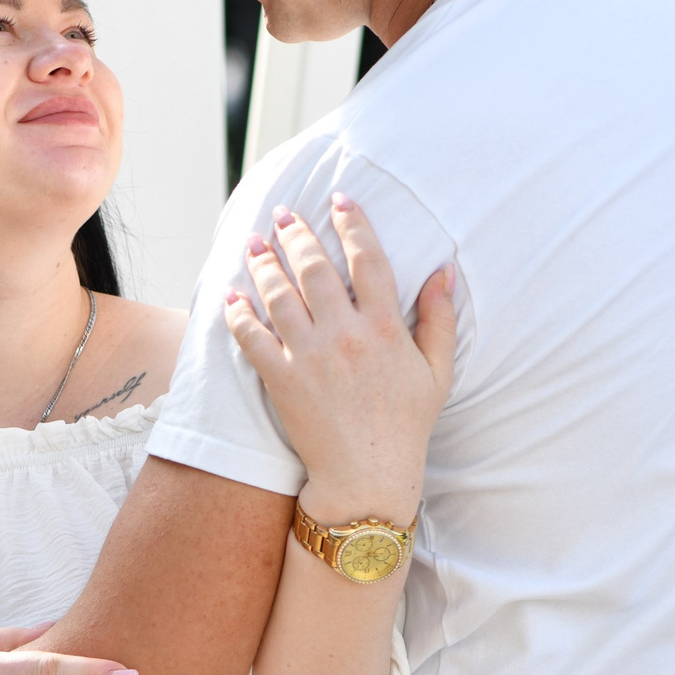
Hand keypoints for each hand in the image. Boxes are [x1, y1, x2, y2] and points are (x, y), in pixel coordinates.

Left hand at [223, 194, 455, 522]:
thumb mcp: (437, 372)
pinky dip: (238, 312)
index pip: (367, 258)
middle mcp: (345, 334)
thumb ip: (439, 318)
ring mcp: (310, 356)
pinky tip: (231, 294)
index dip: (352, 222)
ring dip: (263, 262)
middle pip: (315, 267)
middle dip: (296, 233)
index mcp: (385, 327)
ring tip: (254, 242)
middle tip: (282, 213)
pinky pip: (252, 337)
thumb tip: (444, 270)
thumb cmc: (406, 425)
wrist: (368, 476)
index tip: (339, 199)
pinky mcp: (281, 380)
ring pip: (279, 294)